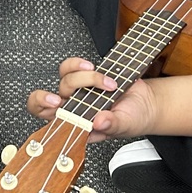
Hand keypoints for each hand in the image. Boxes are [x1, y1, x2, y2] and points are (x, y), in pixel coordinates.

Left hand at [26, 57, 157, 142]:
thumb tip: (99, 122)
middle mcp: (73, 110)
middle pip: (46, 102)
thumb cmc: (133, 119)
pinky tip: (95, 69)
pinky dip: (80, 65)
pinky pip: (72, 67)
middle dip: (45, 98)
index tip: (56, 107)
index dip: (46, 119)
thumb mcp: (125, 126)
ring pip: (63, 80)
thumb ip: (112, 125)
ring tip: (105, 81)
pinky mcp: (85, 76)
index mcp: (78, 127)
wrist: (146, 102)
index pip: (50, 125)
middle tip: (58, 99)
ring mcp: (77, 92)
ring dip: (82, 78)